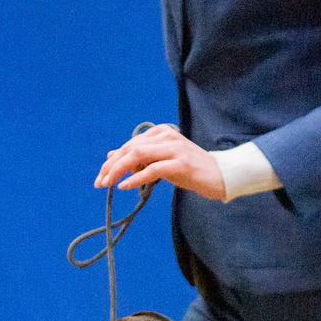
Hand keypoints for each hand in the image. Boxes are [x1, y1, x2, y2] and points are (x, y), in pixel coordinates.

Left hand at [97, 124, 226, 201]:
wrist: (220, 175)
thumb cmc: (190, 170)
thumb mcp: (161, 161)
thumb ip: (139, 158)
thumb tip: (111, 156)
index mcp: (160, 132)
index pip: (129, 145)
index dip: (112, 161)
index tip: (100, 177)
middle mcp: (166, 136)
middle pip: (130, 149)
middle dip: (111, 166)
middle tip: (99, 183)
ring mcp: (174, 149)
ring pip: (138, 156)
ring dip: (119, 170)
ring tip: (108, 184)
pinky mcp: (181, 164)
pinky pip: (153, 170)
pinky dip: (136, 178)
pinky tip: (125, 187)